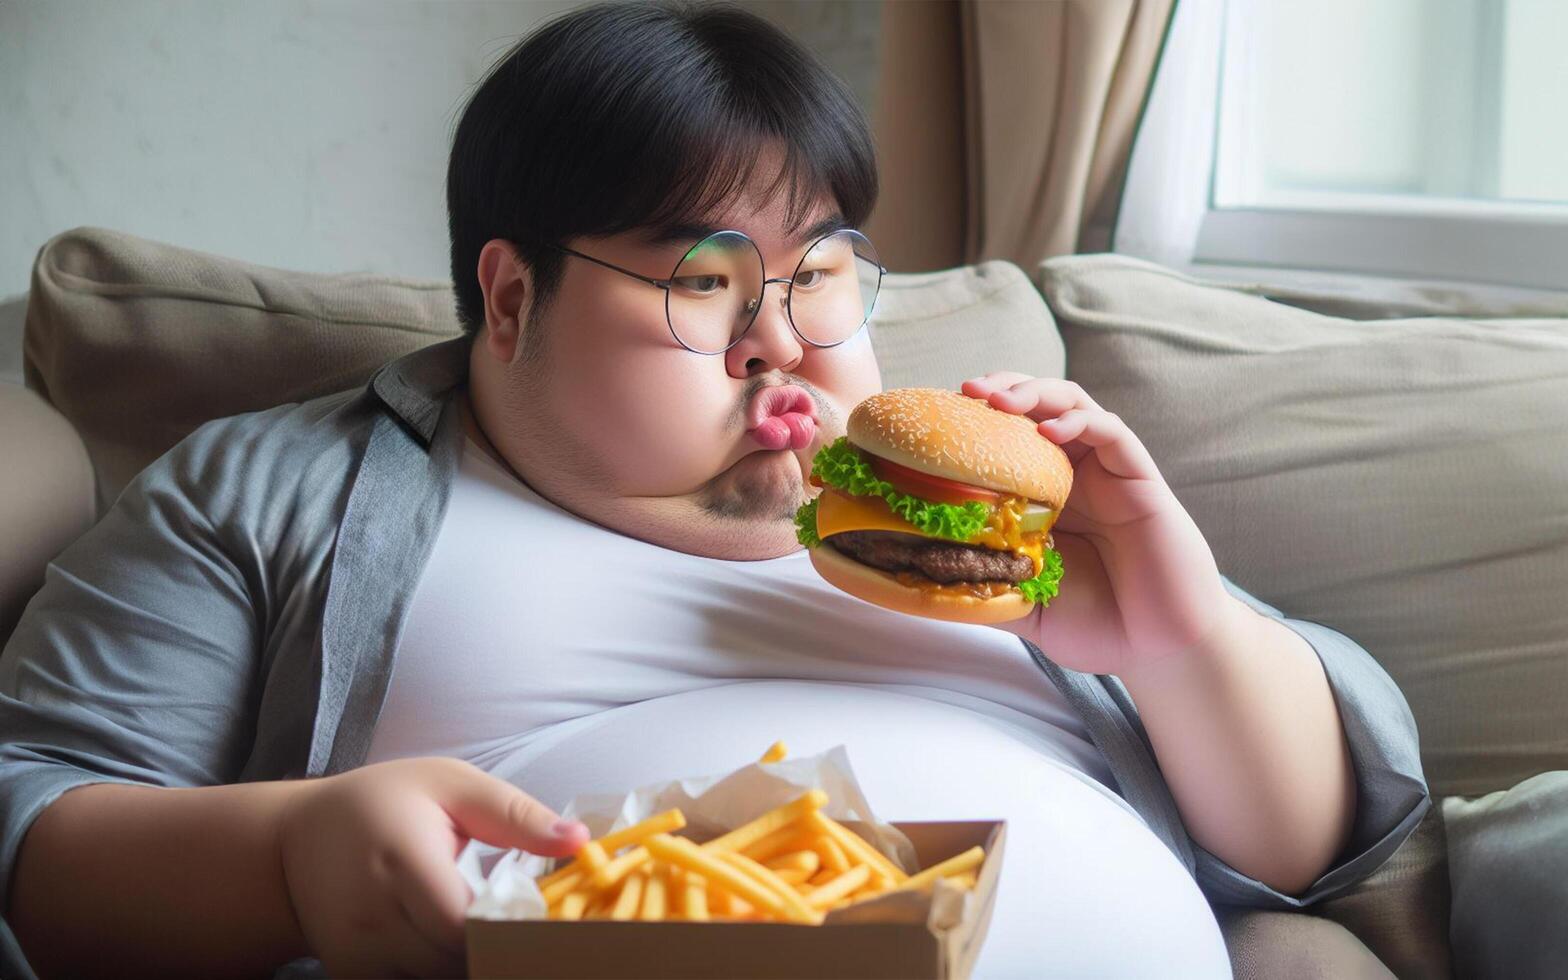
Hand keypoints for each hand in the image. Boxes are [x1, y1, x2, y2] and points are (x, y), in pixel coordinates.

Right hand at [277, 757, 587, 977]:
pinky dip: (437, 975)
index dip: (508, 929)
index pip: (464, 924)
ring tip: (498, 939)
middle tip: (533, 932)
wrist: (294, 842)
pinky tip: (459, 953)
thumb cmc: (382, 803)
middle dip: (498, 951)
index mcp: (404, 860)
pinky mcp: (349, 975)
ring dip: (469, 966)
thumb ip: (515, 813)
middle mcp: (374, 915)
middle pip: (454, 961)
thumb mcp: (450, 785)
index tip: (544, 917)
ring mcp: (357, 953)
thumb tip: (579, 841)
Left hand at [960, 372, 1231, 676]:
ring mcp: (1109, 472)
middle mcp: (1075, 474)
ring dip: (1034, 392)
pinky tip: (1049, 429)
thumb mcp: (1023, 606)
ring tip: (999, 399)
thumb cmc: (1097, 625)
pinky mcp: (1142, 478)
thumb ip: (982, 586)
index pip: (1006, 437)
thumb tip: (915, 581)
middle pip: (1036, 406)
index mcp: (1044, 496)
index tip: (935, 419)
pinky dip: (1078, 421)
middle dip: (1001, 389)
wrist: (1160, 649)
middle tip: (964, 392)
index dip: (973, 421)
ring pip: (1072, 404)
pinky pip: (1111, 431)